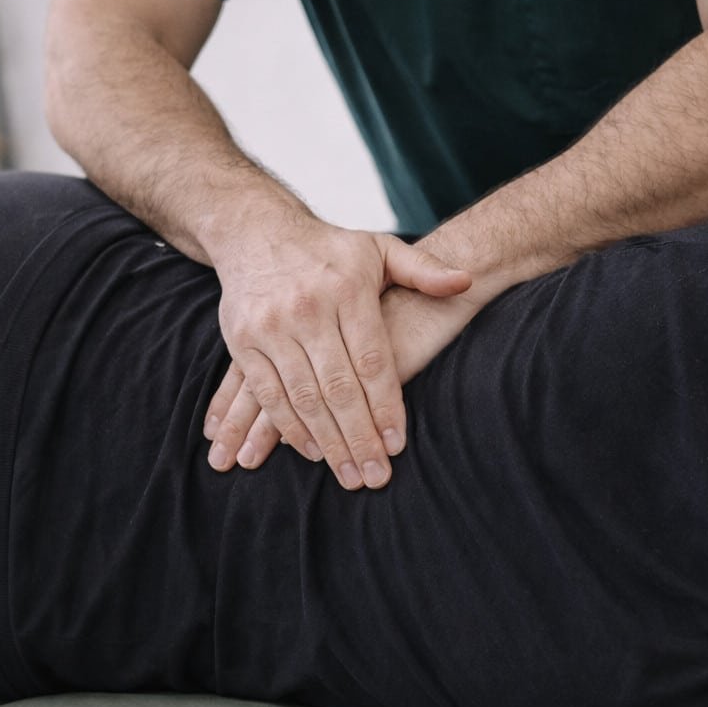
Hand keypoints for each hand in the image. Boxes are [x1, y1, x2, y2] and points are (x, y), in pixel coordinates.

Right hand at [205, 215, 468, 488]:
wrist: (255, 229)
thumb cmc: (328, 249)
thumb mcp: (379, 248)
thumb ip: (423, 270)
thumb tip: (466, 281)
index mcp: (347, 290)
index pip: (372, 361)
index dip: (386, 407)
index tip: (397, 444)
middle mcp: (307, 309)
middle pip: (338, 388)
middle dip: (359, 438)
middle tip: (375, 477)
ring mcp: (271, 326)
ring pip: (303, 398)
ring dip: (327, 442)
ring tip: (349, 474)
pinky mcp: (242, 340)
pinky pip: (268, 393)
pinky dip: (288, 427)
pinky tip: (312, 450)